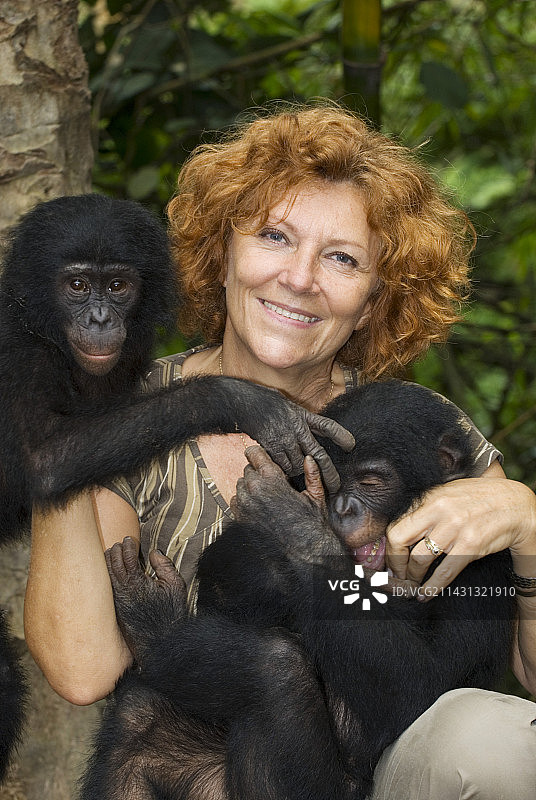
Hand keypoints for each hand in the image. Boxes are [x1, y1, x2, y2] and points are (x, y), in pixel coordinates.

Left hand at [105, 537, 186, 658]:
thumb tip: (153, 552)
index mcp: (137, 583)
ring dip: (107, 561)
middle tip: (120, 544)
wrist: (162, 642)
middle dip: (115, 550)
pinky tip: (109, 572)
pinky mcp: (114, 610)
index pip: (126, 557)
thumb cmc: (172, 614)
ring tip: (111, 553)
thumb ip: (164, 566)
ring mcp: (116, 601)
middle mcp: (123, 591)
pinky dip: (106, 576)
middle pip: (111, 563)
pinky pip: (105, 588)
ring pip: (105, 575)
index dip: (127, 545)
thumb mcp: (176, 586)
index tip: (130, 539)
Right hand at [230, 380, 353, 493]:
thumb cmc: (262, 402)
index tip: (351, 444)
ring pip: (299, 465)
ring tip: (303, 479)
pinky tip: (283, 472)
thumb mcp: (286, 405)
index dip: (340, 435)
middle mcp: (296, 428)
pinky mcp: (271, 447)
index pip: (327, 426)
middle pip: (318, 455)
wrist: (240, 402)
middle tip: (336, 486)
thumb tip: (309, 429)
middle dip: (329, 474)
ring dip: (301, 473)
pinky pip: (283, 466)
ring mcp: (284, 438)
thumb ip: (299, 419)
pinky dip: (285, 471)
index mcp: (301, 415)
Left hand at [230, 446, 323, 523]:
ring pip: (240, 485)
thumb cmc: (310, 525)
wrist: (302, 552)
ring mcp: (245, 504)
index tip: (260, 458)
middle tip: (271, 484)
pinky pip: (235, 500)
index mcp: (272, 479)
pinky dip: (244, 501)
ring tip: (265, 498)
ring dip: (250, 488)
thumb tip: (308, 458)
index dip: (258, 454)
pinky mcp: (239, 518)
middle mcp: (254, 489)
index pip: (254, 453)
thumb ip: (312, 474)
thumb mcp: (316, 497)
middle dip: (258, 474)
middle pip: (248, 470)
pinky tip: (258, 508)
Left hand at [386, 477, 535, 597]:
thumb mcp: (448, 493)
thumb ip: (426, 509)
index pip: (395, 524)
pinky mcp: (471, 545)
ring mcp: (455, 528)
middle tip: (397, 575)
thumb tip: (401, 531)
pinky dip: (432, 588)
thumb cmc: (479, 499)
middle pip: (399, 539)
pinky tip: (426, 594)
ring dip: (412, 578)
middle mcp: (438, 510)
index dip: (388, 547)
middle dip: (395, 563)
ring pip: (419, 559)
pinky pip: (444, 572)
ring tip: (413, 585)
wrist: (514, 504)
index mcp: (429, 497)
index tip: (389, 560)